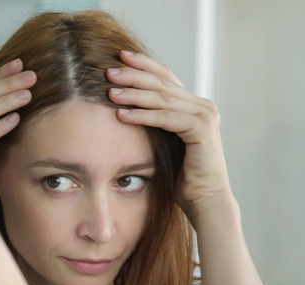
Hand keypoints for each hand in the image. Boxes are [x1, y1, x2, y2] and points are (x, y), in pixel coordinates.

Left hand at [106, 51, 231, 222]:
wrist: (203, 199)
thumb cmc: (180, 175)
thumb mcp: (163, 142)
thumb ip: (154, 122)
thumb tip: (122, 108)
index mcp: (193, 105)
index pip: (166, 77)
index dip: (144, 65)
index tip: (120, 56)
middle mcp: (202, 107)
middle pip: (163, 83)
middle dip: (135, 75)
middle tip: (109, 70)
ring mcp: (204, 117)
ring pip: (163, 99)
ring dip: (134, 94)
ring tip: (110, 91)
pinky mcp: (202, 131)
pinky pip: (166, 119)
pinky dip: (143, 116)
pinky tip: (122, 114)